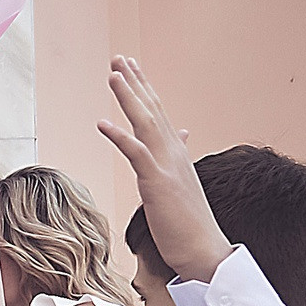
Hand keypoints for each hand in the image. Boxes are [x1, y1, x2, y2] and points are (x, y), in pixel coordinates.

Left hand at [97, 56, 231, 282]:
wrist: (203, 249)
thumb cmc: (188, 222)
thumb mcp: (179, 184)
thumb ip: (177, 156)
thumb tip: (181, 135)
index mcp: (176, 153)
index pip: (158, 113)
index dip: (144, 89)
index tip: (130, 68)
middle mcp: (174, 152)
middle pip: (152, 109)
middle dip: (135, 82)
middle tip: (119, 57)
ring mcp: (167, 165)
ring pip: (146, 122)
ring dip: (128, 97)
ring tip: (113, 74)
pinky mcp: (158, 182)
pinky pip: (136, 154)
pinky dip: (119, 136)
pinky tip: (102, 122)